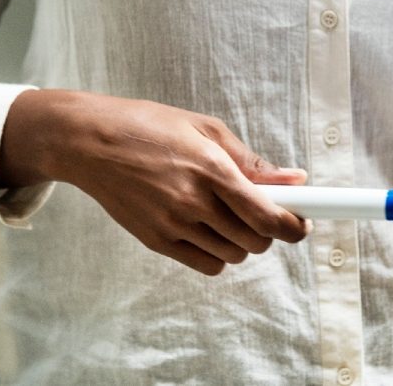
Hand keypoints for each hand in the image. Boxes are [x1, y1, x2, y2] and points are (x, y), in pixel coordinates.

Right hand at [0, 90, 311, 274]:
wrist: (89, 142)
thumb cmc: (147, 126)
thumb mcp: (205, 128)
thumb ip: (252, 161)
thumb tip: (295, 180)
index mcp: (211, 169)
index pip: (267, 216)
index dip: (294, 226)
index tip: (303, 223)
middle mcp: (194, 202)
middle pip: (255, 241)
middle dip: (269, 230)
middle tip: (263, 212)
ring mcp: (173, 225)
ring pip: (233, 256)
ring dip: (244, 242)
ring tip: (231, 217)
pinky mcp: (156, 242)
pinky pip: (206, 265)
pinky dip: (219, 254)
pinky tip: (210, 231)